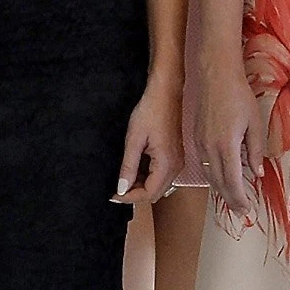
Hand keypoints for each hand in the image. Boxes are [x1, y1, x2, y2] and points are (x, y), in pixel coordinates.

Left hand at [114, 79, 180, 203]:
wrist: (165, 93)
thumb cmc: (151, 111)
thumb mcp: (134, 140)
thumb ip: (128, 167)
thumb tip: (121, 189)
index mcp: (167, 164)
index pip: (148, 194)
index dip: (129, 197)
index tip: (112, 194)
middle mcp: (176, 167)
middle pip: (154, 193)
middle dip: (134, 194)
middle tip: (115, 187)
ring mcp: (177, 162)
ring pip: (158, 185)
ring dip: (140, 185)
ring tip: (122, 177)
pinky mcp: (174, 156)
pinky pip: (161, 175)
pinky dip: (147, 176)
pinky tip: (134, 168)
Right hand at [196, 61, 264, 218]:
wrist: (215, 76)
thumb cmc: (238, 96)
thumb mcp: (255, 123)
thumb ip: (256, 150)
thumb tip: (257, 173)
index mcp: (226, 147)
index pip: (232, 182)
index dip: (239, 199)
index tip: (245, 210)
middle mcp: (210, 148)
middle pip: (219, 183)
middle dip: (230, 199)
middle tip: (239, 211)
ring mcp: (200, 143)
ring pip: (210, 174)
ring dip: (220, 189)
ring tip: (231, 198)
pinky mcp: (195, 137)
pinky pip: (204, 163)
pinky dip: (212, 175)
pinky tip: (220, 177)